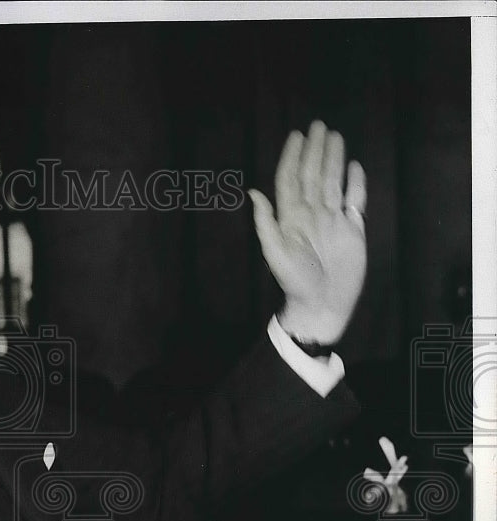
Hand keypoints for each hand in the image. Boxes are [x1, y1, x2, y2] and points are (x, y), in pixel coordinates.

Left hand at [249, 120, 367, 343]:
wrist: (322, 305)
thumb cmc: (296, 283)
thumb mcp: (276, 254)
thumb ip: (266, 224)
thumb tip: (253, 193)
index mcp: (292, 217)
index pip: (291, 180)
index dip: (292, 158)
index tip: (296, 136)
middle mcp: (312, 214)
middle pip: (313, 175)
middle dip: (315, 151)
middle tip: (318, 126)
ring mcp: (333, 220)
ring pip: (333, 182)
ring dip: (334, 160)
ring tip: (335, 136)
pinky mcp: (353, 230)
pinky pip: (355, 200)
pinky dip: (356, 184)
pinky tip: (356, 167)